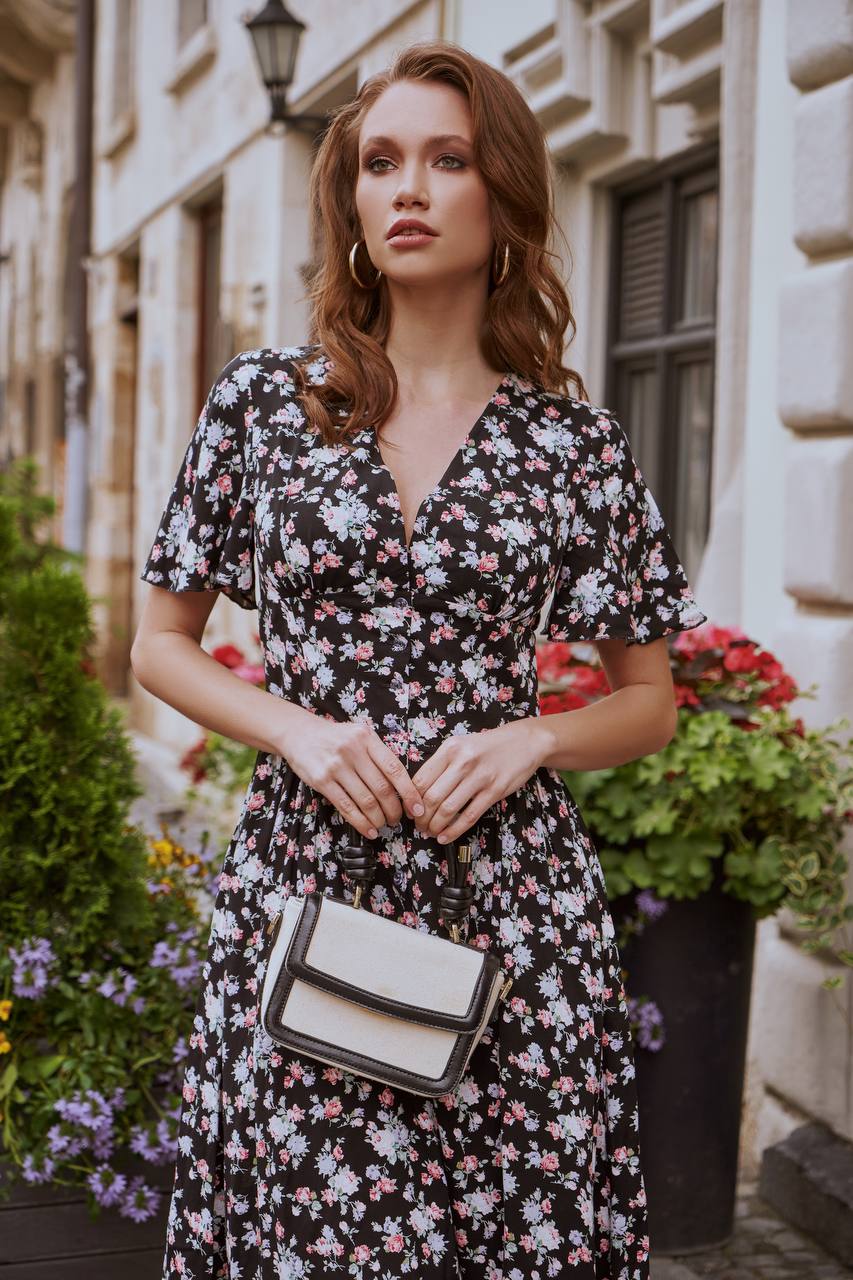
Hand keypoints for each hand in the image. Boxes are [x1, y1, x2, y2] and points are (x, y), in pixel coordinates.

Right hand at [274, 712, 425, 841]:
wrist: (299, 733)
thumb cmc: (335, 738)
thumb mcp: (359, 735)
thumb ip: (378, 754)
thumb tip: (403, 786)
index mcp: (367, 738)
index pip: (395, 769)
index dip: (409, 792)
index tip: (417, 808)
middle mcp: (353, 750)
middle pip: (382, 788)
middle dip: (394, 810)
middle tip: (397, 819)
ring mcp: (336, 766)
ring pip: (366, 800)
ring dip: (378, 819)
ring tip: (383, 825)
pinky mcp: (322, 780)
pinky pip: (346, 807)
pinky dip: (360, 823)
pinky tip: (368, 830)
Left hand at [409, 718, 551, 844]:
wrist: (524, 742)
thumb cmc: (488, 746)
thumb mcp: (461, 745)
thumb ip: (442, 764)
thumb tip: (418, 791)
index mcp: (450, 749)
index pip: (421, 779)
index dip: (411, 800)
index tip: (410, 811)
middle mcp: (463, 761)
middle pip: (431, 797)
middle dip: (421, 818)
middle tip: (419, 826)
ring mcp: (480, 777)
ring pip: (448, 809)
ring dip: (435, 826)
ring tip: (431, 832)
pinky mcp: (495, 791)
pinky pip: (469, 816)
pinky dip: (454, 830)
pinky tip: (445, 837)